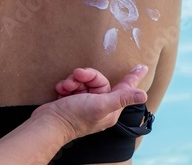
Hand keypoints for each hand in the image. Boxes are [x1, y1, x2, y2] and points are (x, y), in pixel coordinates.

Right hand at [33, 65, 147, 139]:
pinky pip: (73, 85)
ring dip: (74, 81)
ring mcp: (85, 103)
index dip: (133, 77)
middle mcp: (99, 105)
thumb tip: (144, 96)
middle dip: (86, 77)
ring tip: (67, 87)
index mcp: (110, 108)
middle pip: (99, 80)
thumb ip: (122, 98)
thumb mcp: (101, 105)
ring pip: (84, 81)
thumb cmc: (75, 117)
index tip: (142, 67)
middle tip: (76, 77)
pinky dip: (66, 86)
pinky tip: (61, 90)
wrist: (47, 124)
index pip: (125, 88)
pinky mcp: (71, 101)